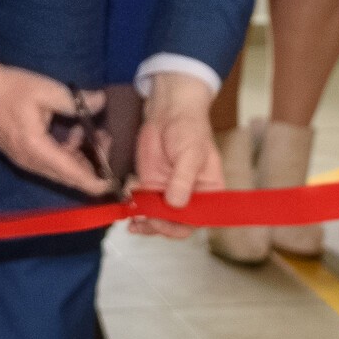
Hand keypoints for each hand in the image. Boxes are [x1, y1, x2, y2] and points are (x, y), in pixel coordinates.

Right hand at [0, 56, 111, 196]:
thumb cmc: (7, 88)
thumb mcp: (44, 89)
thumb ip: (76, 100)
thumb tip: (101, 102)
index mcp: (38, 151)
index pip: (75, 176)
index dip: (99, 182)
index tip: (119, 178)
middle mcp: (31, 163)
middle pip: (70, 177)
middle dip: (94, 163)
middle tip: (106, 137)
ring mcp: (24, 160)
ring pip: (61, 170)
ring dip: (80, 156)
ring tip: (92, 130)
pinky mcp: (21, 154)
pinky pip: (51, 162)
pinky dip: (67, 152)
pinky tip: (72, 130)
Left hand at [127, 73, 222, 238]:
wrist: (168, 112)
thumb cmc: (189, 130)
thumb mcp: (191, 153)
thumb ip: (183, 179)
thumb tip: (175, 204)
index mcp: (209, 193)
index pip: (200, 219)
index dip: (183, 226)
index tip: (166, 223)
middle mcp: (190, 198)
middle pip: (177, 223)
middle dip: (161, 226)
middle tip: (146, 220)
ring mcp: (169, 193)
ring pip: (159, 219)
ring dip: (146, 224)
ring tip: (135, 223)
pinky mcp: (151, 187)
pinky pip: (145, 207)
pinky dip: (137, 213)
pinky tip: (129, 212)